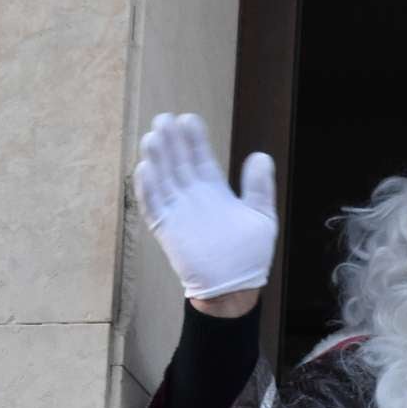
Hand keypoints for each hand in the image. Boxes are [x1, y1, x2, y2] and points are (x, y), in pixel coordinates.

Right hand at [135, 112, 277, 306]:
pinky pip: (154, 207)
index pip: (200, 158)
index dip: (194, 139)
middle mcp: (193, 197)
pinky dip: (147, 189)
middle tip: (163, 118)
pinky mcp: (167, 230)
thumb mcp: (262, 216)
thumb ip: (259, 187)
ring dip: (156, 159)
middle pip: (177, 163)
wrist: (235, 289)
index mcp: (214, 190)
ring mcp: (178, 212)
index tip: (188, 118)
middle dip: (171, 141)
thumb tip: (260, 155)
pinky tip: (144, 168)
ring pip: (163, 180)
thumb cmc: (249, 256)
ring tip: (153, 136)